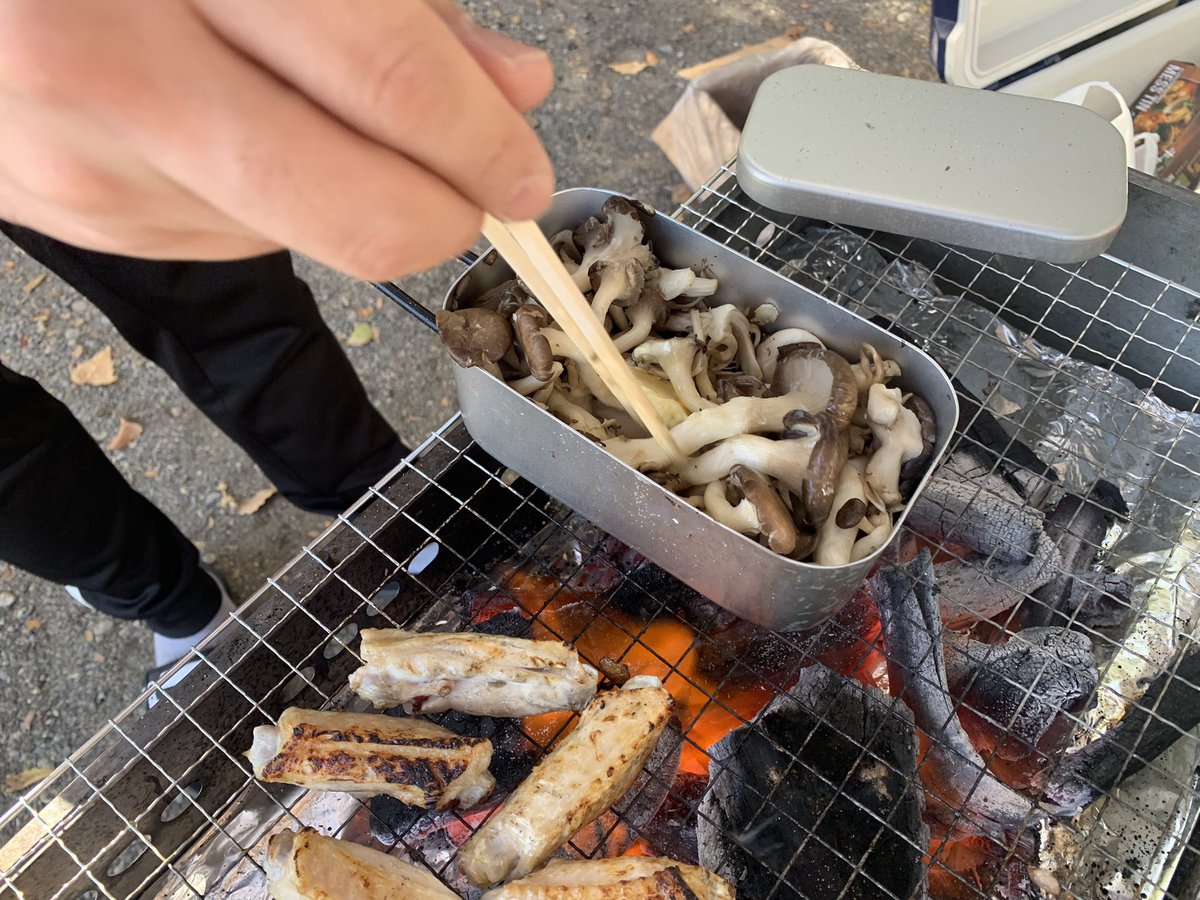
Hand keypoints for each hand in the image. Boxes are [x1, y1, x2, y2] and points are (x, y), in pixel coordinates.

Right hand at [0, 0, 554, 277]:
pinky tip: (250, 131)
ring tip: (332, 114)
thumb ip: (401, 4)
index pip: (389, 82)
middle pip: (364, 214)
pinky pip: (247, 239)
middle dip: (453, 212)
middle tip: (488, 183)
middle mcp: (114, 71)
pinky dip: (288, 201)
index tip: (523, 168)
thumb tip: (514, 88)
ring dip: (367, 197)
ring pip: (315, 237)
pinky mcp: (89, 222)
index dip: (483, 139)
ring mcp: (93, 168)